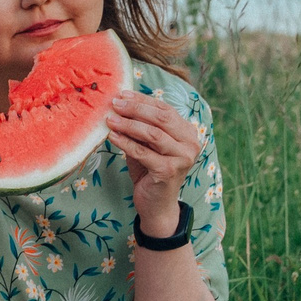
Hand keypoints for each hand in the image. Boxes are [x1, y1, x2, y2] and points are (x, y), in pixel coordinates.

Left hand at [106, 91, 203, 233]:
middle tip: (114, 103)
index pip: (165, 109)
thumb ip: (141, 127)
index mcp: (188, 133)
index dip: (143, 100)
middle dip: (135, 109)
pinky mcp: (169, 171)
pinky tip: (112, 136)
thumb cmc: (150, 172)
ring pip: (152, 134)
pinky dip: (125, 143)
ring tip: (110, 119)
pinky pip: (143, 152)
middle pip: (161, 118)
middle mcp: (190, 143)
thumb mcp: (147, 146)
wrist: (156, 205)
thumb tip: (120, 104)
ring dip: (128, 124)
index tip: (122, 94)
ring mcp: (182, 158)